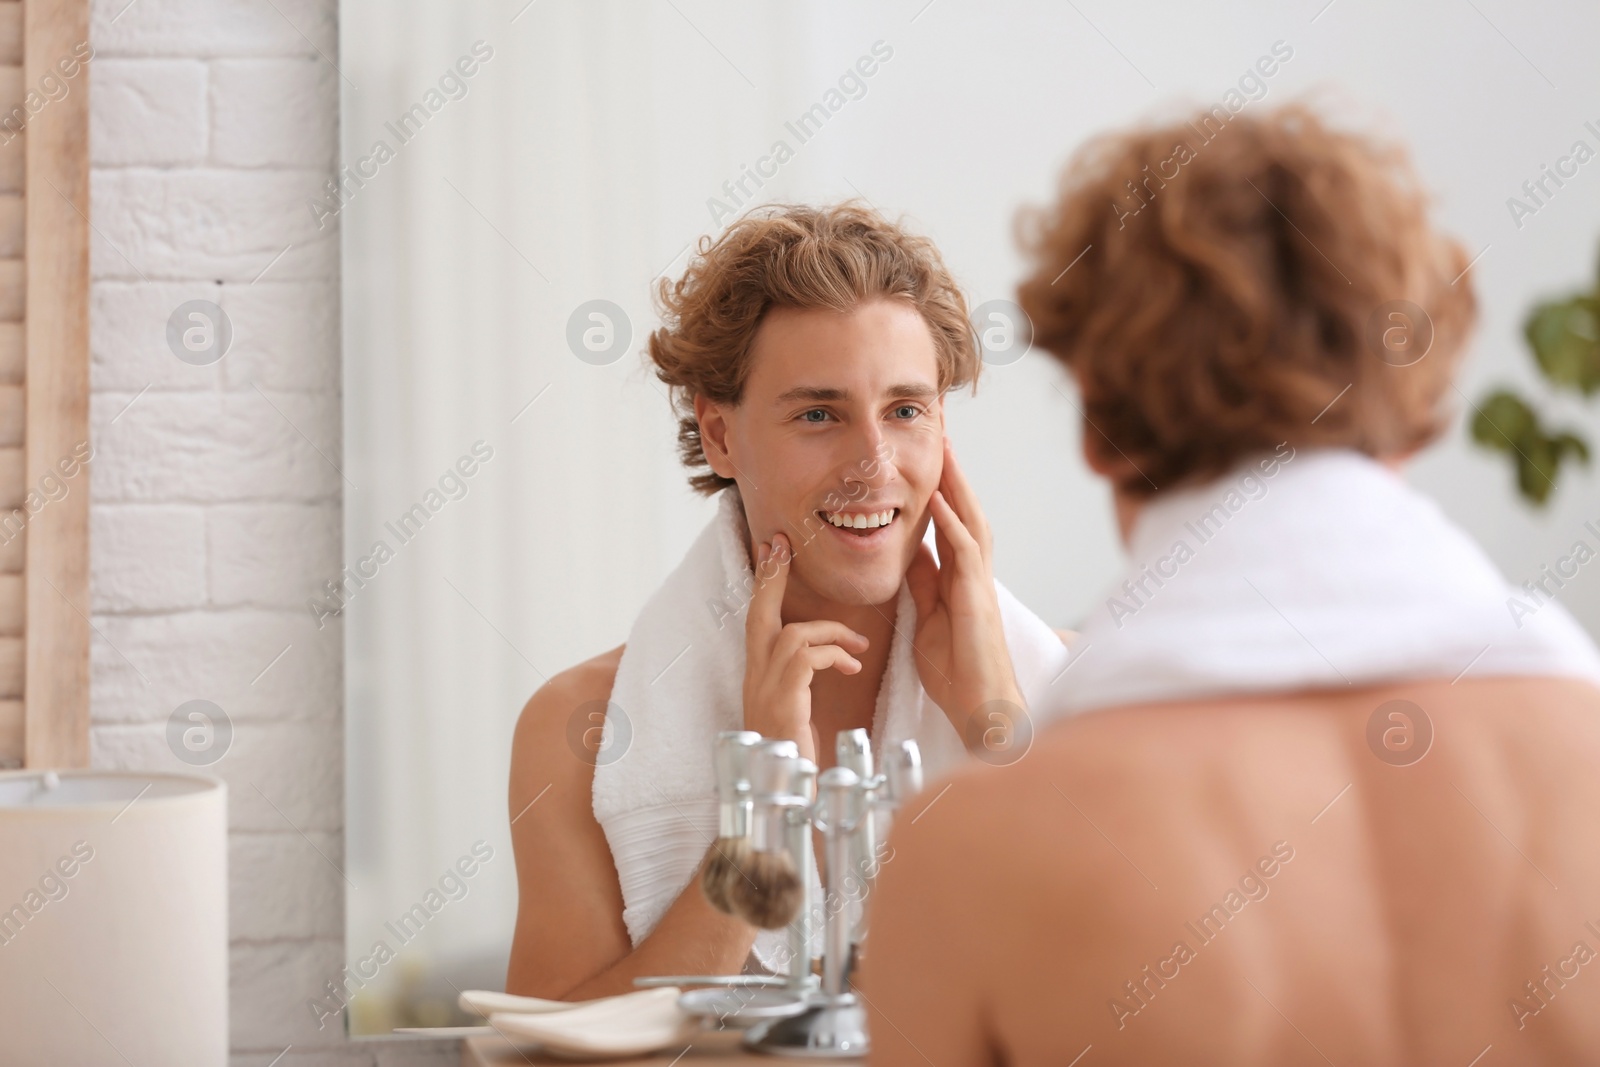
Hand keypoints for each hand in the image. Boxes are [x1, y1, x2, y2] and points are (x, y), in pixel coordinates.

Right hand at [743, 532, 869, 765]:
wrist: (789, 799)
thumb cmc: (799, 760)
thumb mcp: (800, 713)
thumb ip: (805, 682)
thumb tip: (830, 657)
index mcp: (758, 678)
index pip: (757, 621)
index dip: (763, 585)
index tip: (771, 551)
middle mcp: (755, 680)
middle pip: (757, 613)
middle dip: (770, 576)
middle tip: (780, 543)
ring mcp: (765, 691)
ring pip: (792, 634)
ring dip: (830, 631)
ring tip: (858, 645)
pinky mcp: (783, 702)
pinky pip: (807, 659)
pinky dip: (834, 654)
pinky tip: (852, 666)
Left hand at [906, 437, 1024, 746]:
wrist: (978, 708)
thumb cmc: (956, 672)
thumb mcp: (927, 618)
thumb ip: (923, 584)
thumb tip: (911, 553)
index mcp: (960, 577)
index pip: (951, 521)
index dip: (941, 488)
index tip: (930, 456)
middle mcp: (973, 573)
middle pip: (965, 511)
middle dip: (953, 473)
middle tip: (943, 433)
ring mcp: (978, 584)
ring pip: (970, 521)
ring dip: (956, 485)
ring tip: (944, 450)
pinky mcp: (976, 600)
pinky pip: (964, 553)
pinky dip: (951, 522)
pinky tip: (937, 499)